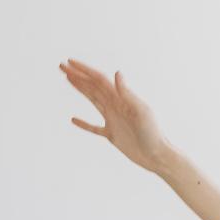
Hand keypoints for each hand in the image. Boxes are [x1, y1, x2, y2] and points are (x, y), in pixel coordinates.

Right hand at [59, 58, 170, 172]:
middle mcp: (116, 106)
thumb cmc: (153, 134)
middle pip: (93, 87)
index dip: (84, 70)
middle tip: (61, 66)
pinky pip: (94, 128)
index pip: (99, 80)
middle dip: (77, 76)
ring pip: (93, 101)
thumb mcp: (141, 112)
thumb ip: (127, 93)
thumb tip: (117, 73)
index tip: (69, 62)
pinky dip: (84, 124)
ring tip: (68, 79)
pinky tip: (73, 120)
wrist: (158, 156)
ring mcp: (114, 120)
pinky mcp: (113, 135)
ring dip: (80, 90)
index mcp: (121, 99)